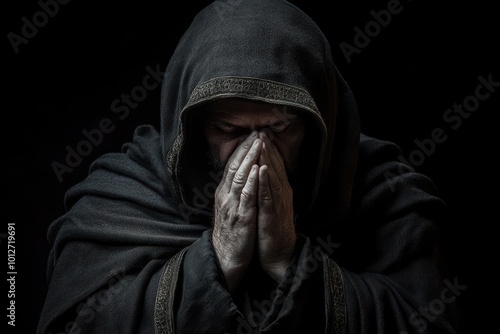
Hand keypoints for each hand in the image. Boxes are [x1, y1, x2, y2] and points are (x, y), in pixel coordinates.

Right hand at [212, 131, 261, 291]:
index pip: (232, 165)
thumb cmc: (231, 232)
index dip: (242, 149)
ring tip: (258, 143)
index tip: (252, 134)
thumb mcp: (229, 207)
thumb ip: (234, 191)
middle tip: (257, 132)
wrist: (225, 258)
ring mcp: (232, 206)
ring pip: (239, 177)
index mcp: (224, 193)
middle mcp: (225, 196)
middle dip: (247, 148)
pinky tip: (257, 170)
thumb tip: (240, 174)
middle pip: (235, 166)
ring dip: (250, 159)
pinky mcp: (242, 217)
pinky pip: (246, 197)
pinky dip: (252, 181)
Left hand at [257, 132, 296, 281]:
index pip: (274, 166)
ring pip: (272, 178)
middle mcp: (281, 194)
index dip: (268, 149)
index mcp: (279, 191)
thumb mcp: (272, 204)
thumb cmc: (273, 228)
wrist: (279, 254)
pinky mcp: (272, 216)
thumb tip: (265, 171)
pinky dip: (265, 182)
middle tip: (261, 130)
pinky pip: (268, 196)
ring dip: (267, 160)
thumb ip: (270, 188)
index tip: (261, 132)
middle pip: (274, 167)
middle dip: (267, 149)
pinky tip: (262, 169)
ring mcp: (277, 204)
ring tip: (262, 143)